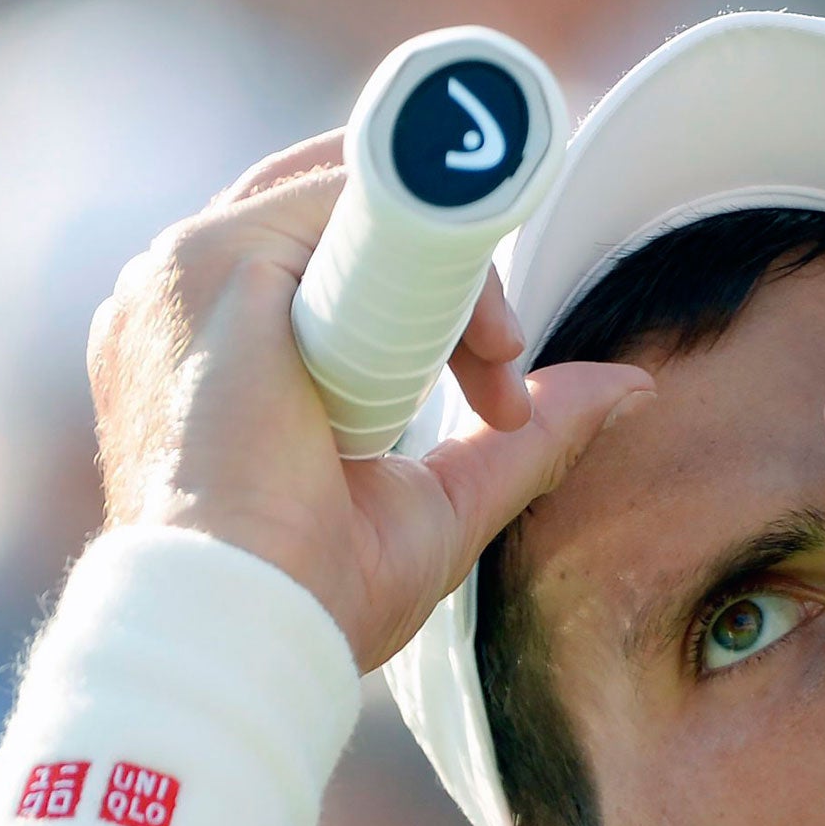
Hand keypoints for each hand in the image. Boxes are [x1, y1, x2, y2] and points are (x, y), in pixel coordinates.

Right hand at [87, 130, 652, 669]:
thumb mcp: (447, 497)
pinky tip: (484, 341)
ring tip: (497, 367)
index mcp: (223, 341)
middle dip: (455, 264)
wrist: (250, 629)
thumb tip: (633, 387)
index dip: (434, 287)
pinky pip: (351, 196)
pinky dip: (438, 251)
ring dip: (458, 275)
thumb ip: (532, 434)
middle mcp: (193, 293)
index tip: (499, 370)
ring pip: (361, 196)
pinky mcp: (217, 262)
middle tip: (509, 356)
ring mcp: (191, 271)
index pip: (332, 247)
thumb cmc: (319, 589)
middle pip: (348, 206)